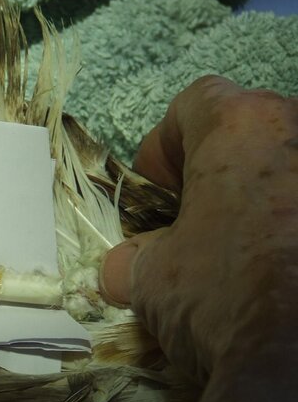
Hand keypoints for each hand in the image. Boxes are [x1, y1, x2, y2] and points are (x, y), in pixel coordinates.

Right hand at [100, 75, 297, 382]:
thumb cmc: (220, 297)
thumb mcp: (150, 280)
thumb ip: (131, 259)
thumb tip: (121, 268)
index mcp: (242, 125)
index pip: (196, 104)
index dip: (165, 148)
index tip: (156, 195)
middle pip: (250, 134)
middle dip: (217, 174)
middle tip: (194, 224)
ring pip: (290, 172)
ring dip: (262, 203)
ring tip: (244, 257)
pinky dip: (292, 234)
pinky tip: (281, 276)